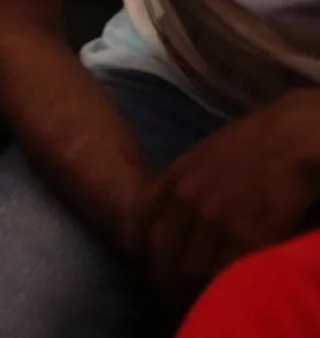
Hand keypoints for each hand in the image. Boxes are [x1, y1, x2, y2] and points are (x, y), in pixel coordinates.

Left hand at [130, 91, 319, 302]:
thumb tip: (179, 205)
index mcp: (176, 176)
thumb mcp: (206, 152)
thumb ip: (187, 179)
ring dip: (195, 286)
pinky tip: (230, 288)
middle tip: (175, 291)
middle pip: (162, 252)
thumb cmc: (257, 141)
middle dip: (165, 276)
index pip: (140, 218)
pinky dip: (225, 285)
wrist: (292, 136)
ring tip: (203, 295)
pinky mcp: (248, 235)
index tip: (143, 260)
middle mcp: (188, 200)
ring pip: (192, 268)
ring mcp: (216, 219)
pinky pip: (226, 272)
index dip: (139, 245)